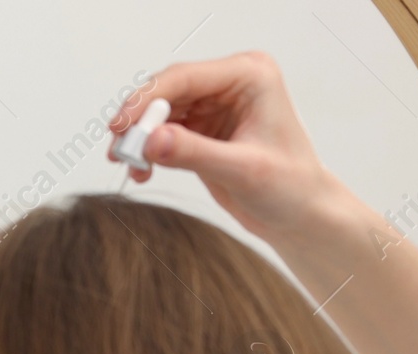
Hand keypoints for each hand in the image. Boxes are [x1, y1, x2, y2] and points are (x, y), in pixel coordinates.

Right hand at [107, 51, 340, 240]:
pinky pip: (161, 133)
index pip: (186, 77)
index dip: (147, 100)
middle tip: (119, 150)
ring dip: (139, 138)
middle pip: (166, 92)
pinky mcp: (200, 129)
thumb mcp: (241, 170)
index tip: (121, 127)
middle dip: (138, 121)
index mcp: (250, 76)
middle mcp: (229, 84)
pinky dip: (147, 151)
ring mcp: (213, 105)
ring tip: (129, 165)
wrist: (298, 214)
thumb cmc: (289, 186)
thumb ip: (194, 153)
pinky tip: (142, 171)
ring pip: (158, 112)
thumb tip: (150, 140)